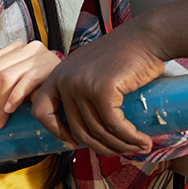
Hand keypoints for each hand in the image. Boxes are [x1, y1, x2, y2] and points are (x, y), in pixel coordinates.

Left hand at [0, 41, 60, 128]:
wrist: (72, 85)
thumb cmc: (41, 87)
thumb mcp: (13, 83)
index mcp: (10, 50)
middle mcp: (21, 48)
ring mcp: (36, 55)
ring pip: (5, 77)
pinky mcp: (49, 66)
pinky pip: (26, 81)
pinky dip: (15, 97)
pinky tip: (12, 110)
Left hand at [32, 31, 169, 154]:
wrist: (146, 37)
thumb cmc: (125, 54)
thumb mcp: (92, 70)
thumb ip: (82, 90)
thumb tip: (85, 128)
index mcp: (59, 74)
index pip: (41, 109)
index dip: (54, 130)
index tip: (72, 142)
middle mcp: (66, 79)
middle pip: (76, 128)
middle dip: (99, 146)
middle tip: (117, 151)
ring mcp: (82, 85)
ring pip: (97, 130)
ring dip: (119, 145)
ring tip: (136, 147)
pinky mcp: (102, 90)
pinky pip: (113, 125)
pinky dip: (129, 138)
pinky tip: (142, 142)